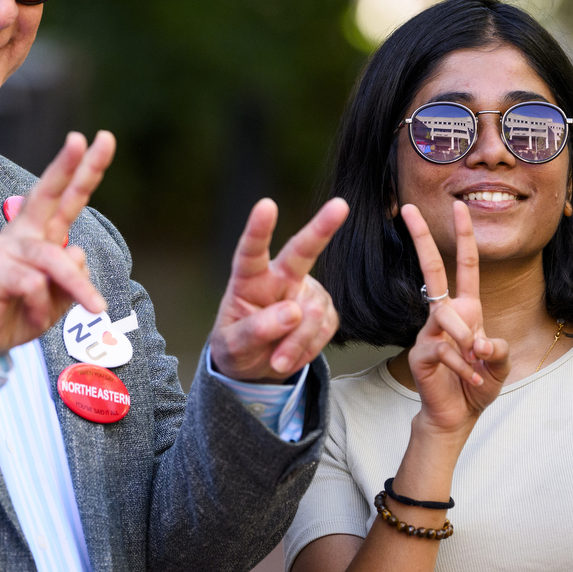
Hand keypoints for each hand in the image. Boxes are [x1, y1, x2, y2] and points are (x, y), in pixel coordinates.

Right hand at [0, 131, 114, 360]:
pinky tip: (34, 319)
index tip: (102, 139)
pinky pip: (33, 285)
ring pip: (53, 259)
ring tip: (96, 308)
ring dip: (77, 287)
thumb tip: (76, 251)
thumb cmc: (18, 314)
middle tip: (86, 139)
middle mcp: (20, 235)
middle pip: (45, 194)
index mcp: (39, 236)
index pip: (64, 198)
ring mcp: (3, 250)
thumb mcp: (58, 299)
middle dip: (67, 166)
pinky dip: (43, 308)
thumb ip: (72, 278)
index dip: (83, 170)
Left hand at [207, 197, 349, 381]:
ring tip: (276, 361)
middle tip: (340, 205)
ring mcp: (305, 292)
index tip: (266, 205)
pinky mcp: (325, 311)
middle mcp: (280, 278)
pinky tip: (290, 353)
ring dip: (296, 342)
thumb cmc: (237, 346)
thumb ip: (255, 330)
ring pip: (312, 314)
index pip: (251, 252)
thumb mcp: (232, 346)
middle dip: (321, 228)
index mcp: (249, 279)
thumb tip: (293, 312)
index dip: (258, 230)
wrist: (256, 365)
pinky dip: (306, 349)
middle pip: (301, 252)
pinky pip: (324, 331)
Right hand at [402, 202, 509, 436]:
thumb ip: (498, 350)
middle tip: (407, 208)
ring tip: (478, 363)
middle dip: (421, 237)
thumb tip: (479, 342)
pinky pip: (446, 350)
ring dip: (467, 342)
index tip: (459, 207)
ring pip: (447, 318)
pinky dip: (465, 368)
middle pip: (431, 269)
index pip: (465, 265)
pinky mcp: (421, 352)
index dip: (463, 236)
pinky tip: (472, 381)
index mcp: (467, 309)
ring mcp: (429, 331)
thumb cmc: (478, 385)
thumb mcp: (500, 365)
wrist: (457, 416)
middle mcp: (445, 314)